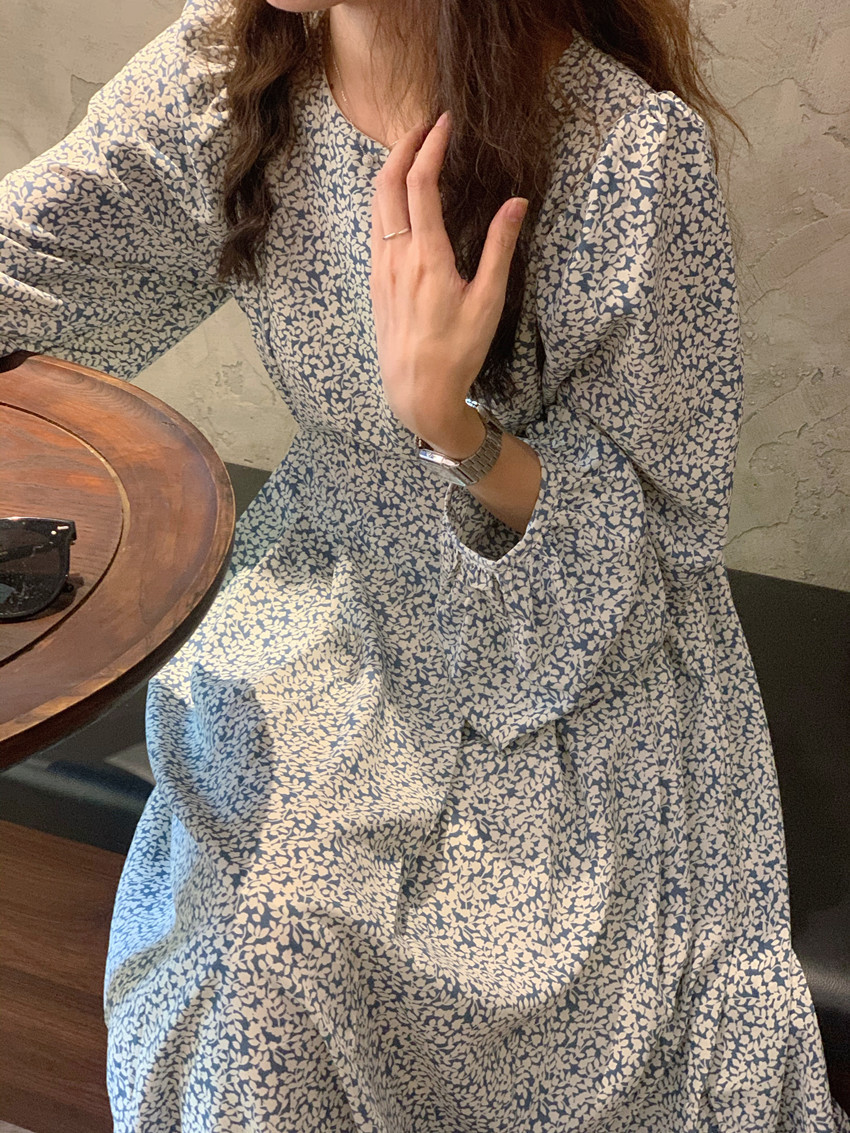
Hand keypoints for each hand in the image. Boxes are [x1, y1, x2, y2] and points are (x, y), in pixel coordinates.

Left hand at [370, 111, 527, 442]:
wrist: (416, 392)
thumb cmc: (457, 352)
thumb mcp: (488, 302)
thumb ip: (499, 248)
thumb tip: (517, 203)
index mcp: (425, 256)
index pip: (420, 182)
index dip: (431, 145)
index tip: (445, 122)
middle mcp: (395, 255)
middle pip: (386, 182)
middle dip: (403, 145)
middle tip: (424, 125)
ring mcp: (380, 267)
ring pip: (375, 203)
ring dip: (390, 169)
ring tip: (411, 151)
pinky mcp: (375, 281)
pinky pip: (375, 225)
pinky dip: (385, 198)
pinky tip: (400, 198)